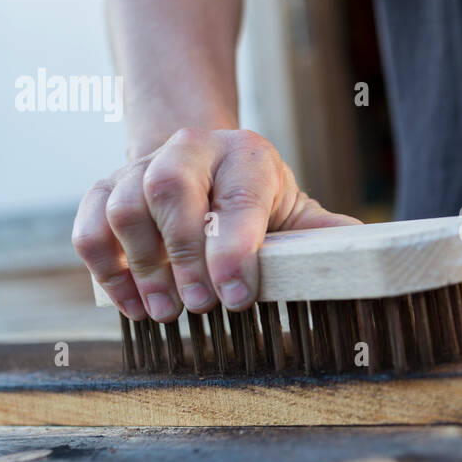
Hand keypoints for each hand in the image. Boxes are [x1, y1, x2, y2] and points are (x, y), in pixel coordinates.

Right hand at [73, 128, 359, 320]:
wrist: (204, 161)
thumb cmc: (256, 197)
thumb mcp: (294, 208)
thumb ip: (324, 234)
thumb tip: (370, 258)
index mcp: (245, 155)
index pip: (236, 199)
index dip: (234, 250)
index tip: (237, 298)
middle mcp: (189, 149)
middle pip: (169, 190)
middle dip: (183, 256)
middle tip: (198, 307)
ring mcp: (141, 166)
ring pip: (124, 206)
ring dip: (141, 266)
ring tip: (165, 311)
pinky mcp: (105, 188)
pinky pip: (90, 226)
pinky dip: (105, 269)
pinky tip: (131, 304)